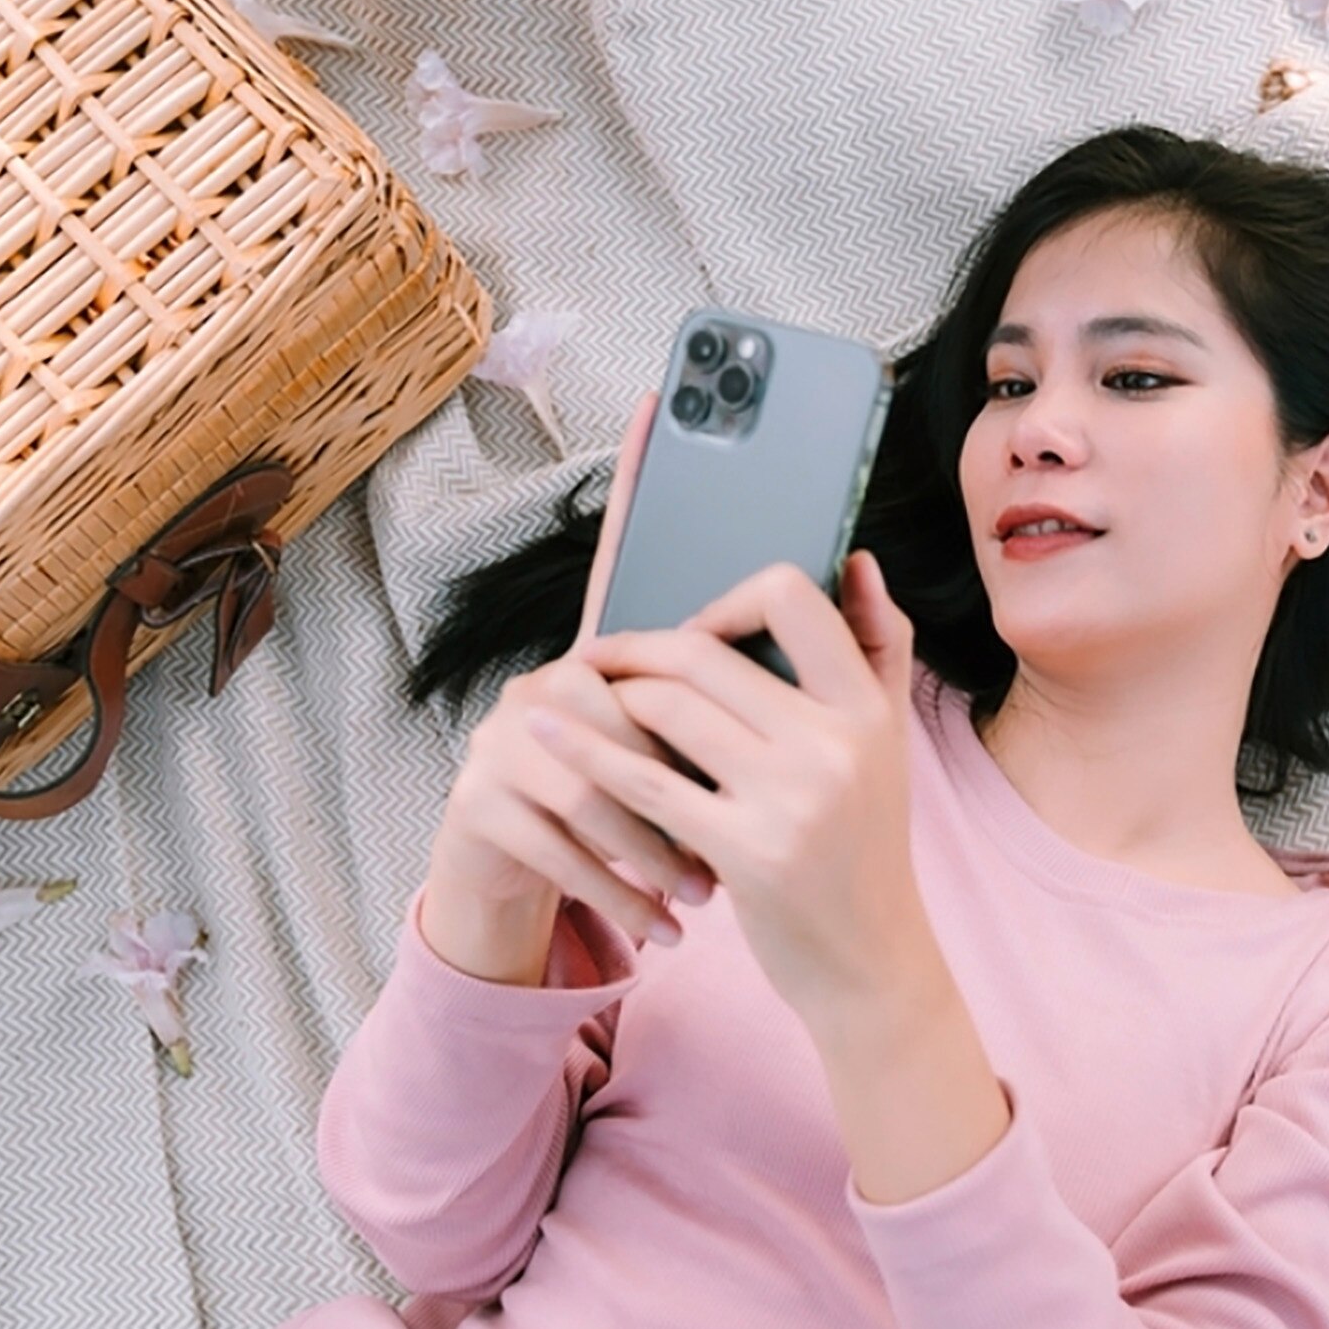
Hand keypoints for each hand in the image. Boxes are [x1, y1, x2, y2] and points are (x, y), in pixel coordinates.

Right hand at [420, 392, 717, 965]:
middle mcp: (548, 682)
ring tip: (707, 896)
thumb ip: (761, 684)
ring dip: (657, 853)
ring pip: (596, 783)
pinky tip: (663, 924)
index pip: (624, 558)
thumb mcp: (703, 761)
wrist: (537, 895)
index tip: (660, 404)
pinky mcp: (480, 803)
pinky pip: (560, 846)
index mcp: (609, 663)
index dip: (633, 484)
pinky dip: (619, 893)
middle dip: (689, 776)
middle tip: (743, 824)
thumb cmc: (641, 819)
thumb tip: (847, 573)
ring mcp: (505, 738)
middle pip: (628, 703)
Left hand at [530, 550, 922, 1025]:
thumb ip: (879, 649)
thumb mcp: (887, 747)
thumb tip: (856, 560)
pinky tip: (550, 736)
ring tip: (578, 698)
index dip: (729, 599)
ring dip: (610, 698)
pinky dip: (590, 755)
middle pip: (705, 654)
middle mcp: (835, 746)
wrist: (871, 962)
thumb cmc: (865, 847)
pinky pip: (645, 784)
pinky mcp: (745, 854)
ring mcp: (791, 801)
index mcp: (868, 709)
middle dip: (638, 650)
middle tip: (601, 658)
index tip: (697, 632)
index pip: (792, 598)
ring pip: (666, 709)